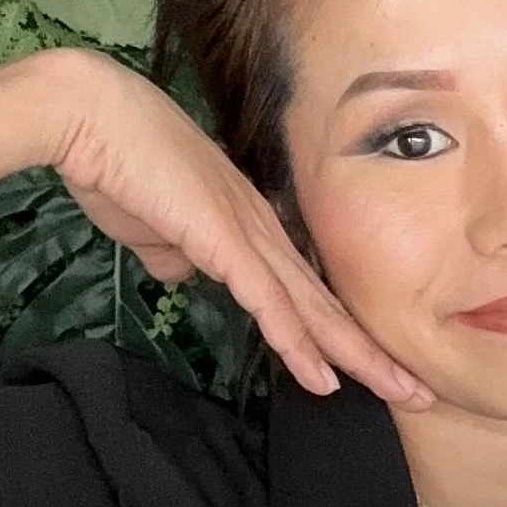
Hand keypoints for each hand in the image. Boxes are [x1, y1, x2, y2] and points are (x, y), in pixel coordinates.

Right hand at [41, 51, 428, 404]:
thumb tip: (187, 275)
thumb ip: (178, 254)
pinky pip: (266, 299)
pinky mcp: (222, 237)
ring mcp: (247, 231)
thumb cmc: (116, 165)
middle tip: (418, 390)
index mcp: (249, 226)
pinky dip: (295, 339)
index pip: (305, 291)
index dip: (340, 333)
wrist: (89, 116)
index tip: (372, 368)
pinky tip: (323, 374)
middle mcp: (262, 229)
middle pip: (326, 303)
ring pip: (311, 307)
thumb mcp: (154, 228)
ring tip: (399, 391)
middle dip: (373, 351)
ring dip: (355, 355)